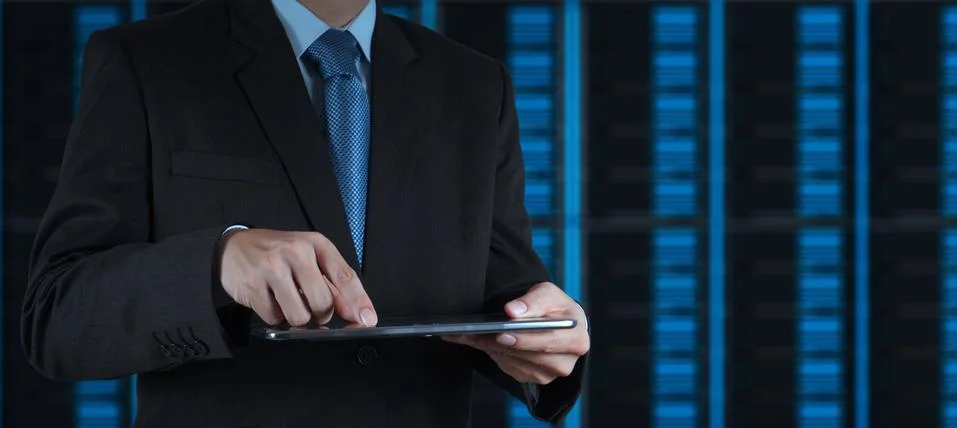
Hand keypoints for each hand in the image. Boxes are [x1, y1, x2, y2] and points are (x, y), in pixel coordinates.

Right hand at [219, 228, 377, 326]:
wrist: (232, 247)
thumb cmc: (277, 253)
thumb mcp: (309, 259)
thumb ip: (334, 285)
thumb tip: (356, 313)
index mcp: (316, 244)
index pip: (345, 276)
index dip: (359, 302)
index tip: (368, 320)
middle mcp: (296, 252)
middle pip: (322, 303)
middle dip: (320, 314)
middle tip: (309, 304)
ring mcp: (272, 268)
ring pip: (299, 316)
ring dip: (297, 318)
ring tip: (288, 301)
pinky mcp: (252, 286)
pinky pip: (274, 318)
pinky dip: (275, 316)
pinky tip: (271, 299)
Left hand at [442, 282, 588, 384]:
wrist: (558, 323)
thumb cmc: (555, 308)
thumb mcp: (548, 294)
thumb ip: (533, 301)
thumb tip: (512, 312)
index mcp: (576, 339)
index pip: (549, 341)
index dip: (524, 338)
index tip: (502, 332)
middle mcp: (565, 362)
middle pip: (528, 355)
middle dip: (498, 343)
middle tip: (473, 334)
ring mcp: (549, 374)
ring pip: (514, 363)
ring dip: (489, 348)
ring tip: (468, 334)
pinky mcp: (533, 378)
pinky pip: (509, 368)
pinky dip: (492, 354)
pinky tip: (478, 341)